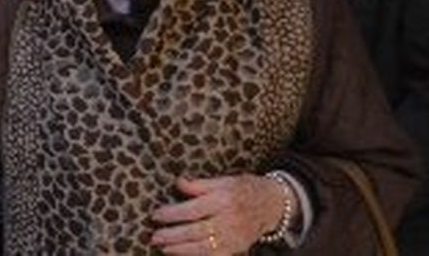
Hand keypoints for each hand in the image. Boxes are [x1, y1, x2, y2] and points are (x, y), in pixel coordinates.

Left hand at [149, 174, 285, 253]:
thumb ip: (200, 184)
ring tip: (163, 248)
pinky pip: (215, 255)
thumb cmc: (245, 189)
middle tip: (154, 236)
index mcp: (224, 201)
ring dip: (182, 249)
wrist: (273, 204)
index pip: (194, 209)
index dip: (173, 214)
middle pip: (197, 231)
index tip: (156, 215)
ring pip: (205, 247)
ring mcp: (234, 237)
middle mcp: (229, 221)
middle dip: (174, 236)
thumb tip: (177, 182)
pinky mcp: (237, 248)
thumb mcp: (224, 180)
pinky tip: (181, 254)